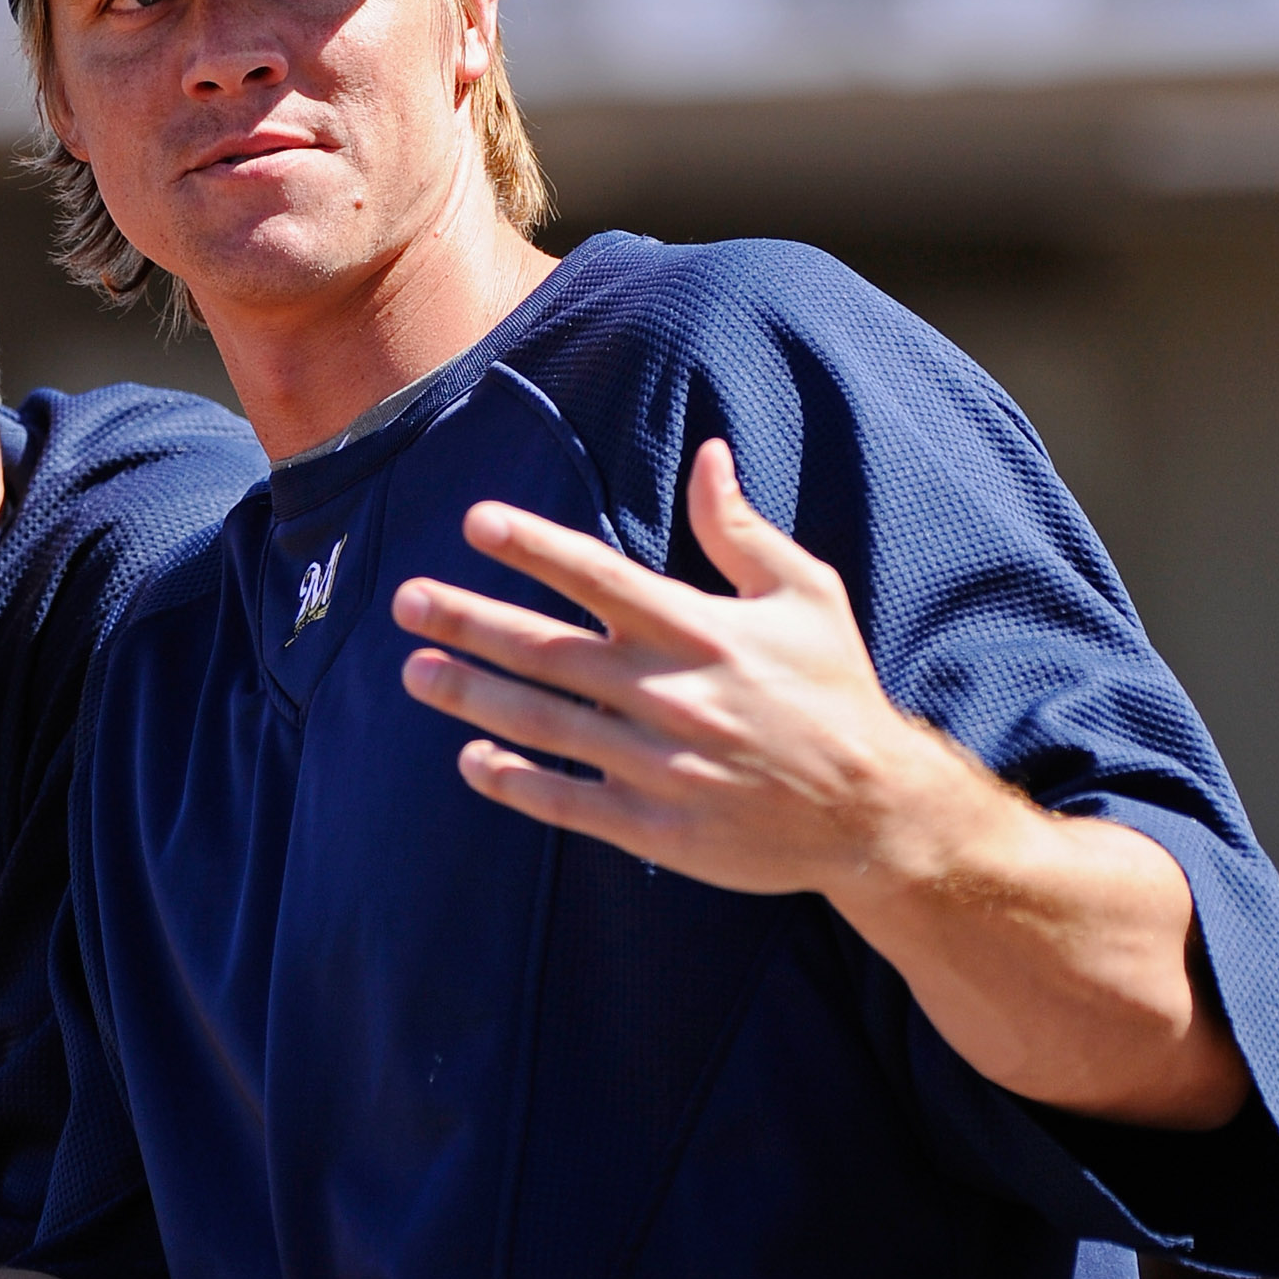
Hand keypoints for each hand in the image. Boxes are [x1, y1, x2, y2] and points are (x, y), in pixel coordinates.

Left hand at [393, 437, 945, 899]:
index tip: (474, 521)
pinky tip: (472, 759)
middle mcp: (668, 694)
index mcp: (700, 631)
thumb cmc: (836, 691)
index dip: (533, 547)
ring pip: (542, 724)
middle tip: (406, 599)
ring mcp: (656, 764)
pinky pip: (567, 801)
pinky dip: (515, 780)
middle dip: (470, 621)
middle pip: (547, 649)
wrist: (872, 812)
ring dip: (471, 696)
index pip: (599, 576)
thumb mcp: (806, 595)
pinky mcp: (654, 825)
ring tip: (415, 671)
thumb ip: (742, 530)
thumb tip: (708, 453)